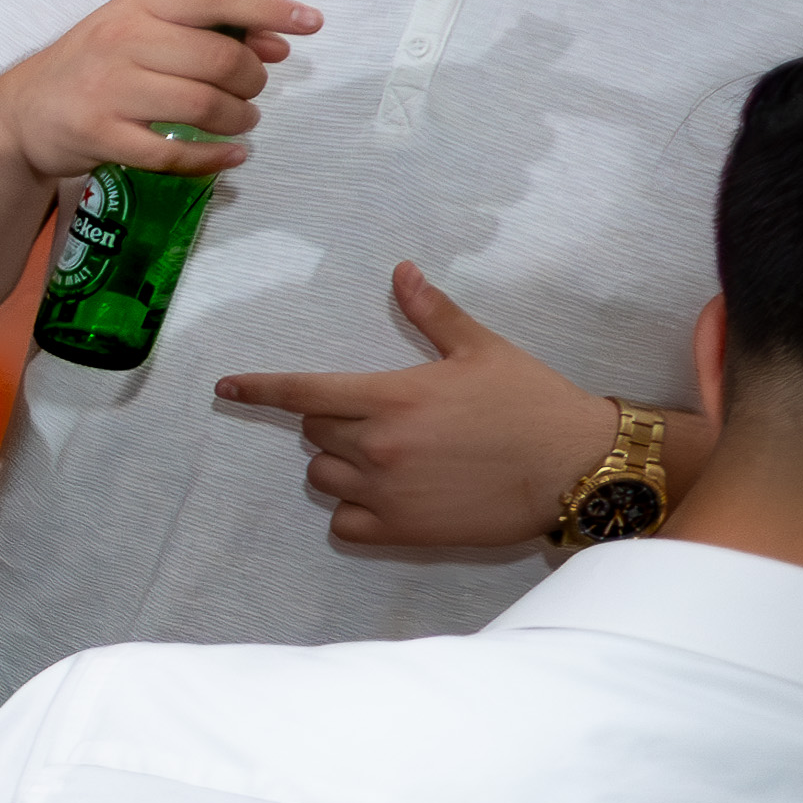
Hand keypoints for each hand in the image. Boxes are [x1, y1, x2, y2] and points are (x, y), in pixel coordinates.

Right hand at [0, 0, 318, 183]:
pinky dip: (214, 159)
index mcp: (137, 6)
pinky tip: (228, 157)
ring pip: (203, 107)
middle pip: (218, 61)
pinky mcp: (101, 137)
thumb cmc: (93, 65)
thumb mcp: (138, 29)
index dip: (270, 10)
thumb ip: (204, 31)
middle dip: (252, 81)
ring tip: (241, 122)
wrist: (22, 113)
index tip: (311, 23)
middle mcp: (122, 42)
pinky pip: (174, 154)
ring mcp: (109, 91)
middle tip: (252, 92)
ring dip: (238, 119)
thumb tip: (278, 43)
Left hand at [216, 264, 615, 549]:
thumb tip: (401, 271)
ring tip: (391, 457)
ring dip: (341, 464)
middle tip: (387, 417)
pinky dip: (352, 512)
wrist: (576, 467)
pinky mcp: (401, 531)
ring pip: (323, 476)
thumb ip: (431, 313)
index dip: (259, 389)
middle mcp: (379, 446)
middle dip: (336, 421)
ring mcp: (386, 492)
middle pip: (315, 432)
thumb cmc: (531, 403)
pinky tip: (387, 497)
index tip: (226, 387)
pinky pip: (342, 524)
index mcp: (392, 397)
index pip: (303, 392)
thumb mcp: (482, 349)